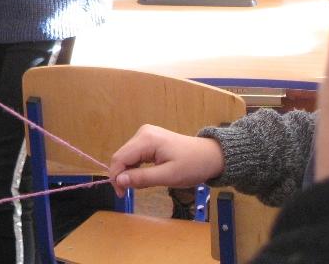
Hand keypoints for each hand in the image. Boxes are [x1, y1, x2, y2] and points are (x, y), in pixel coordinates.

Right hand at [108, 124, 223, 196]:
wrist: (211, 156)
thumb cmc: (192, 166)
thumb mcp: (168, 176)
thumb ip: (142, 178)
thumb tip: (119, 181)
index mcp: (146, 139)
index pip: (120, 158)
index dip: (116, 176)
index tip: (121, 194)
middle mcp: (142, 133)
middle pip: (122, 156)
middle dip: (124, 175)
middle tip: (132, 192)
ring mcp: (146, 135)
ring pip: (128, 156)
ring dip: (131, 172)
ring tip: (143, 184)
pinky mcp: (150, 139)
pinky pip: (136, 154)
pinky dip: (137, 167)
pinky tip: (146, 175)